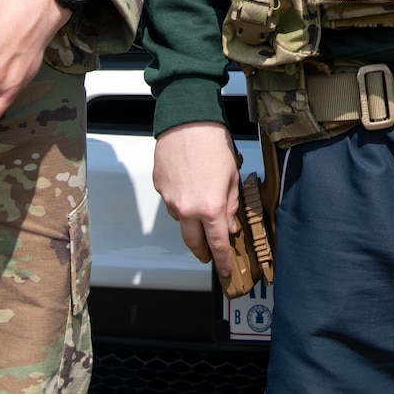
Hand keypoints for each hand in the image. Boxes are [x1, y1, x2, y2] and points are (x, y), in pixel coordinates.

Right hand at [154, 121, 241, 280]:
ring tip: (202, 206)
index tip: (225, 271)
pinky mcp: (160, 189)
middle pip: (194, 243)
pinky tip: (189, 187)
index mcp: (211, 207)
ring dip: (192, 221)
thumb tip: (230, 226)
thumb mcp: (233, 177)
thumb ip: (231, 206)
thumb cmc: (213, 144)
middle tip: (210, 255)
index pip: (217, 244)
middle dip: (203, 252)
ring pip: (182, 221)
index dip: (222, 261)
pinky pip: (172, 203)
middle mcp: (188, 209)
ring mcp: (170, 200)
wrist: (187, 122)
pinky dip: (182, 202)